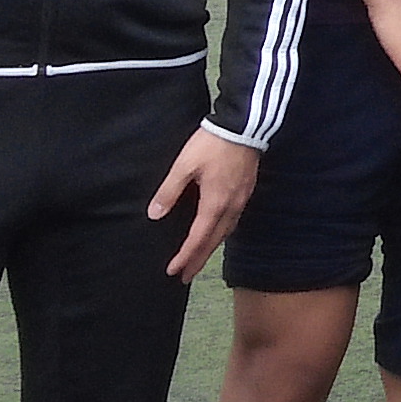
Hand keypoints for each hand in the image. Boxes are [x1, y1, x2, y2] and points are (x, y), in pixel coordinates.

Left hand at [148, 127, 260, 279]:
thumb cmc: (212, 144)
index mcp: (215, 204)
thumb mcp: (184, 166)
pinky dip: (222, 233)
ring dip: (210, 248)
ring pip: (226, 232)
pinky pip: (233, 221)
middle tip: (185, 276)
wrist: (243, 125)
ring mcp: (241, 199)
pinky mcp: (246, 190)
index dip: (184, 257)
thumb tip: (154, 214)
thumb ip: (169, 191)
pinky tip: (217, 231)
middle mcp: (231, 207)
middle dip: (198, 260)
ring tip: (199, 258)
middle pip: (214, 241)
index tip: (173, 271)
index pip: (198, 239)